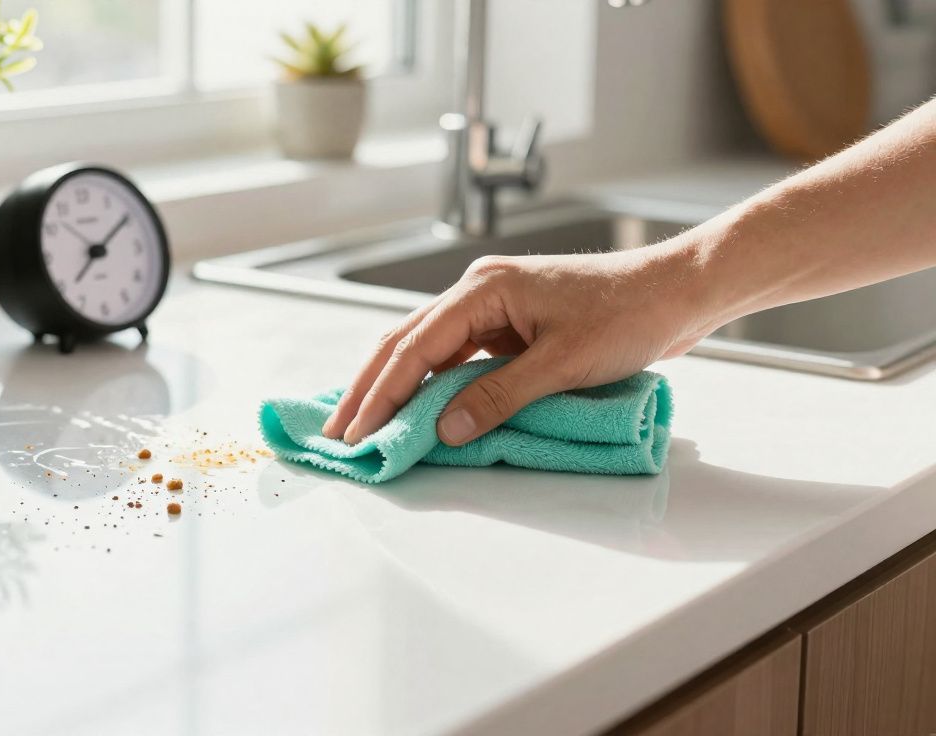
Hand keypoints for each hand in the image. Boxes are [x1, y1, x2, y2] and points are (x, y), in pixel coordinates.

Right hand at [322, 244, 710, 445]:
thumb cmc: (629, 315)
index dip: (382, 393)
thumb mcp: (562, 364)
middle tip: (338, 432)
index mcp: (483, 289)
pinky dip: (430, 382)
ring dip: (395, 386)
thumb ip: (499, 397)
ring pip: (426, 348)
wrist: (677, 291)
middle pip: (406, 342)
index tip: (356, 432)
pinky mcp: (509, 323)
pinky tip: (415, 406)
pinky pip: (456, 355)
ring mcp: (492, 306)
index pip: (415, 347)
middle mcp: (478, 291)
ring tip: (364, 423)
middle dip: (370, 389)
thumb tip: (445, 431)